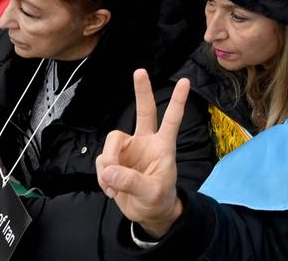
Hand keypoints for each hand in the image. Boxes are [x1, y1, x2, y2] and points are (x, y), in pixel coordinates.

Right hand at [98, 70, 190, 237]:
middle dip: (141, 91)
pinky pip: (102, 162)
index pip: (172, 120)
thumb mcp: (150, 192)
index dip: (178, 101)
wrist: (148, 214)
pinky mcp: (114, 161)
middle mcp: (145, 142)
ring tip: (114, 185)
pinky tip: (111, 189)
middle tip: (140, 71)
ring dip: (109, 163)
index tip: (186, 81)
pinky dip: (102, 176)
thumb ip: (130, 181)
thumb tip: (108, 170)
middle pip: (143, 111)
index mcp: (162, 146)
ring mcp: (129, 150)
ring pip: (112, 143)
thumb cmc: (158, 200)